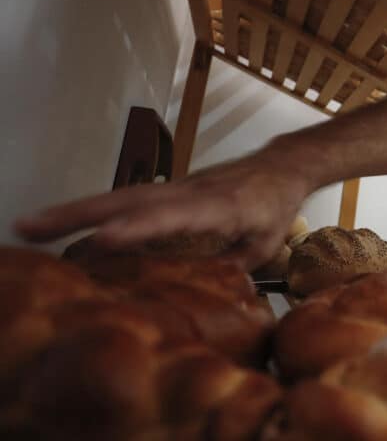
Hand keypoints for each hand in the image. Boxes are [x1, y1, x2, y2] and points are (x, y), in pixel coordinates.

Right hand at [13, 142, 313, 270]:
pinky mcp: (168, 189)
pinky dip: (94, 210)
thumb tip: (210, 296)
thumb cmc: (275, 206)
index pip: (174, 216)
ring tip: (30, 226)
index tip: (105, 238)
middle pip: (129, 200)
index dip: (139, 227)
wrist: (280, 165)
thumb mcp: (266, 243)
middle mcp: (189, 192)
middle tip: (31, 227)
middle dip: (79, 214)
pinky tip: (63, 224)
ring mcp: (175, 187)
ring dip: (75, 210)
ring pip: (120, 196)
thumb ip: (236, 267)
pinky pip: (127, 199)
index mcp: (220, 206)